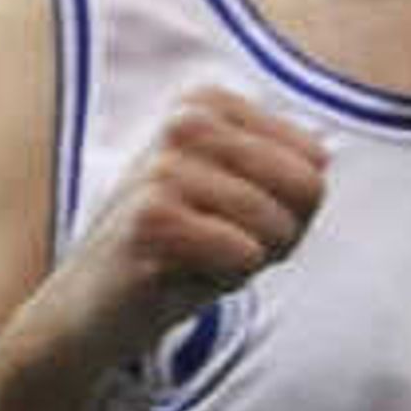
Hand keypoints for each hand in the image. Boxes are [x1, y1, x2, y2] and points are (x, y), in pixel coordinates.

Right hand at [67, 82, 328, 368]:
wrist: (89, 307)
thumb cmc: (180, 251)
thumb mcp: (240, 196)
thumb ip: (290, 170)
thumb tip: (321, 162)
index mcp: (205, 104)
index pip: (315, 161)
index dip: (287, 208)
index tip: (231, 219)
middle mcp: (183, 122)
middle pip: (306, 188)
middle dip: (278, 234)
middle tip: (217, 245)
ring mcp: (162, 168)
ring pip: (276, 225)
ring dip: (245, 261)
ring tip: (192, 259)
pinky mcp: (151, 219)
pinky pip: (244, 255)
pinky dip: (221, 280)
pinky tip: (174, 275)